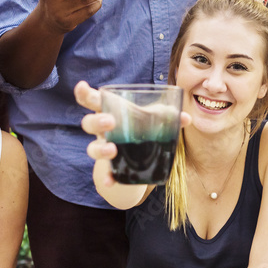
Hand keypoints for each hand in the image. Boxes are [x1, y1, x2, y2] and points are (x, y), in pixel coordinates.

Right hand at [74, 80, 189, 187]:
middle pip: (89, 123)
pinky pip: (103, 174)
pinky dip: (107, 177)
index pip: (93, 101)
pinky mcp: (109, 168)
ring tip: (113, 150)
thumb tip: (185, 118)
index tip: (82, 86)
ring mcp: (104, 149)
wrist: (138, 161)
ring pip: (92, 148)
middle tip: (110, 121)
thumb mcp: (154, 121)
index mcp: (111, 112)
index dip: (84, 93)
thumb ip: (167, 117)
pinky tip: (111, 182)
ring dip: (100, 149)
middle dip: (96, 121)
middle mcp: (103, 131)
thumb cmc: (142, 131)